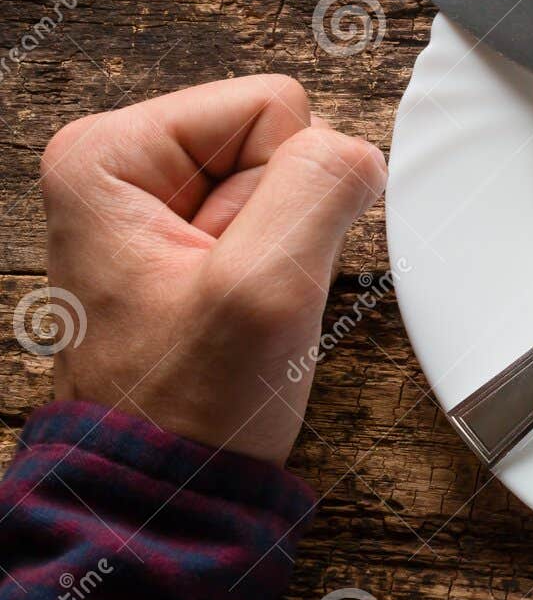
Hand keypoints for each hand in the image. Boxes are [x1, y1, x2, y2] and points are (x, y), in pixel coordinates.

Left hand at [38, 75, 386, 465]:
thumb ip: (316, 191)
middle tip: (246, 292)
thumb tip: (356, 153)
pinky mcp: (194, 242)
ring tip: (244, 308)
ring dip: (289, 252)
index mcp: (108, 156)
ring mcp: (161, 207)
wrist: (167, 494)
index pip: (273, 105)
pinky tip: (250, 312)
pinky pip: (283, 220)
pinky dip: (285, 271)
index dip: (292, 188)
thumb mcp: (261, 292)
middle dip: (290, 220)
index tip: (250, 263)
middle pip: (281, 139)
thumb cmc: (185, 412)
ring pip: (291, 181)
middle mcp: (127, 170)